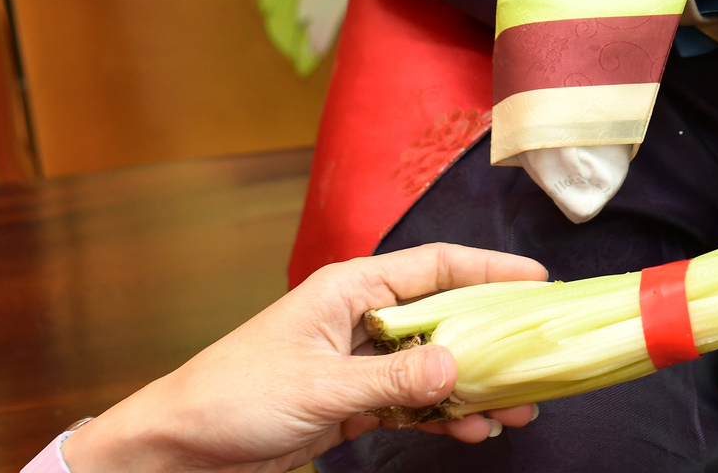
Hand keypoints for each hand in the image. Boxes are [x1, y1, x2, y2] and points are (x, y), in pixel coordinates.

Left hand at [65, 244, 544, 472]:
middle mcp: (361, 318)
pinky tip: (471, 431)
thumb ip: (391, 378)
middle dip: (493, 342)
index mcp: (350, 289)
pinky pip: (412, 402)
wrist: (177, 451)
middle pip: (445, 318)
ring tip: (517, 411)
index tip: (540, 281)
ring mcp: (358, 363)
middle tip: (539, 362)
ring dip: (473, 388)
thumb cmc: (231, 398)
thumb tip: (457, 364)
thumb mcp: (318, 388)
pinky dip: (442, 416)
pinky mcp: (351, 404)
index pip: (436, 266)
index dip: (490, 269)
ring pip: (434, 366)